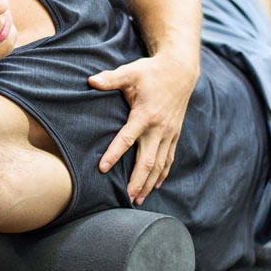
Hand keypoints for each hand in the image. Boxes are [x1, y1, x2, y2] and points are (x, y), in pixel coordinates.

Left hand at [89, 54, 197, 204]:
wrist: (181, 70)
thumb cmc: (151, 72)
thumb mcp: (130, 72)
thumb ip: (110, 79)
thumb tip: (90, 81)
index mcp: (145, 115)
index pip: (127, 139)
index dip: (114, 154)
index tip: (102, 169)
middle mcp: (159, 128)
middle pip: (148, 161)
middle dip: (137, 182)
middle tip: (126, 198)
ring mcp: (169, 133)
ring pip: (160, 165)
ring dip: (149, 183)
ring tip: (138, 199)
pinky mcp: (175, 134)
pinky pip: (169, 159)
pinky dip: (162, 174)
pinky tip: (154, 186)